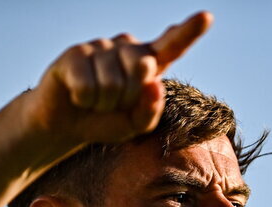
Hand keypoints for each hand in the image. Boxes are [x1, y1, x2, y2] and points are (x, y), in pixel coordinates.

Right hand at [23, 11, 212, 150]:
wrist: (65, 125)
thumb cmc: (106, 121)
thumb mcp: (136, 125)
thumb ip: (151, 110)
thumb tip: (153, 82)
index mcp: (149, 63)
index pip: (172, 45)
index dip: (189, 31)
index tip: (206, 17)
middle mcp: (127, 48)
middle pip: (142, 72)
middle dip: (128, 99)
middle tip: (113, 105)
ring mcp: (101, 47)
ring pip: (114, 84)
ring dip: (103, 104)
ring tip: (95, 100)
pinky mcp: (76, 53)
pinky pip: (88, 86)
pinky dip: (85, 100)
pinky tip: (78, 96)